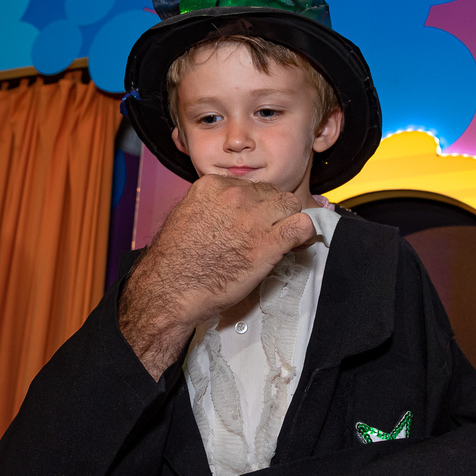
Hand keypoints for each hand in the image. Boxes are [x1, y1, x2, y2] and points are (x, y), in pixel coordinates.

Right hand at [121, 176, 314, 375]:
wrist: (171, 289)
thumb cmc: (174, 262)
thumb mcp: (186, 217)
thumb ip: (210, 207)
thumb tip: (227, 212)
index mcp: (212, 186)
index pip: (248, 186)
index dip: (254, 205)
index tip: (252, 220)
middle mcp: (235, 195)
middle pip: (271, 193)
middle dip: (271, 211)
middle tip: (267, 231)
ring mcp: (254, 216)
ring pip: (290, 204)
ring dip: (288, 220)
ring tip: (282, 238)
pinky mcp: (270, 241)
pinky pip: (302, 225)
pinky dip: (304, 235)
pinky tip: (297, 244)